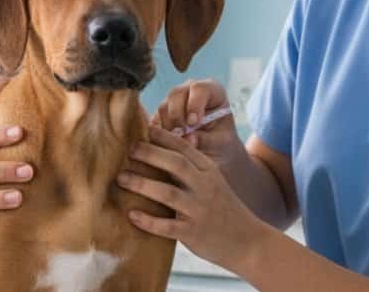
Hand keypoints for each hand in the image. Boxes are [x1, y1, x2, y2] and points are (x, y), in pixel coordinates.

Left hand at [118, 125, 265, 271]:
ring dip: (142, 184)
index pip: (184, 147)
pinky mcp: (193, 233)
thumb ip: (191, 167)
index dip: (163, 136)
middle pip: (175, 164)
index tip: (144, 129)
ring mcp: (199, 210)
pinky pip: (167, 226)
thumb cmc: (222, 208)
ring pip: (168, 193)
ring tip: (121, 178)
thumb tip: (159, 151)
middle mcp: (205, 187)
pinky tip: (131, 215)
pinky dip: (148, 220)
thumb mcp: (213, 182)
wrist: (248, 240)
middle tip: (128, 149)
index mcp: (208, 171)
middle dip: (150, 154)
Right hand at [151, 79, 244, 169]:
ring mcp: (174, 102)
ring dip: (168, 127)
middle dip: (177, 116)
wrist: (214, 155)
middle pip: (176, 94)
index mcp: (212, 90)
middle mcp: (190, 91)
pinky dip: (158, 134)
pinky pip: (154, 122)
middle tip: (183, 135)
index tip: (194, 123)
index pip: (200, 88)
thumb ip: (206, 138)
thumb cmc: (222, 144)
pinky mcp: (161, 116)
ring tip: (178, 143)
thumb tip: (188, 138)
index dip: (194, 104)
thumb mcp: (221, 142)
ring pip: (163, 107)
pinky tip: (167, 145)